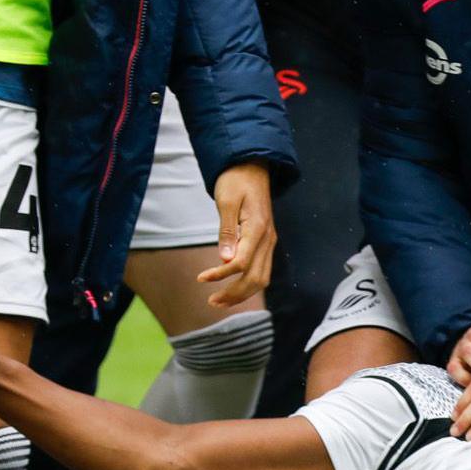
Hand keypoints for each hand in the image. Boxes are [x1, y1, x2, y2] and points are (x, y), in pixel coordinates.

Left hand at [198, 161, 276, 306]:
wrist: (252, 167)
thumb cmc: (236, 181)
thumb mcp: (225, 202)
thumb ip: (226, 232)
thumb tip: (225, 260)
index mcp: (257, 229)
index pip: (241, 263)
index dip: (220, 275)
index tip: (201, 278)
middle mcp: (268, 239)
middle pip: (255, 278)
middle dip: (234, 294)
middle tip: (211, 301)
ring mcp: (270, 242)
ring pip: (262, 279)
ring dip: (242, 294)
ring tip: (220, 301)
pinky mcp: (266, 243)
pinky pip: (262, 270)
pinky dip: (248, 284)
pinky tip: (233, 288)